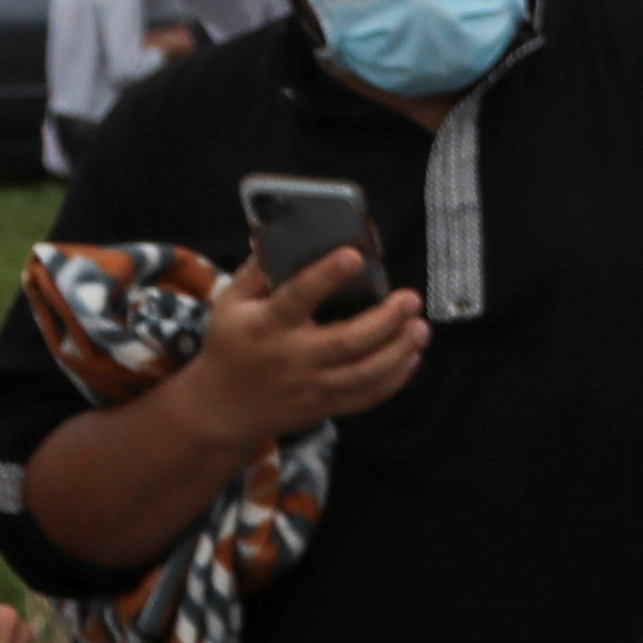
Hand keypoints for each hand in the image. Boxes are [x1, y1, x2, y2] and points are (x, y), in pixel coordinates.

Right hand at [194, 245, 427, 438]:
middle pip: (345, 341)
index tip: (354, 255)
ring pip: (363, 373)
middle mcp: (291, 356)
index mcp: (266, 324)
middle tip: (411, 298)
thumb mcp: (231, 303)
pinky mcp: (324, 406)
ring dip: (399, 350)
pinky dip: (395, 379)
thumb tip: (279, 234)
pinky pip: (366, 396)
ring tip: (421, 328)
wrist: (221, 408)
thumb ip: (257, 271)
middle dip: (384, 320)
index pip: (297, 297)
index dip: (326, 276)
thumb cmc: (231, 343)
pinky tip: (412, 355)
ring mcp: (310, 385)